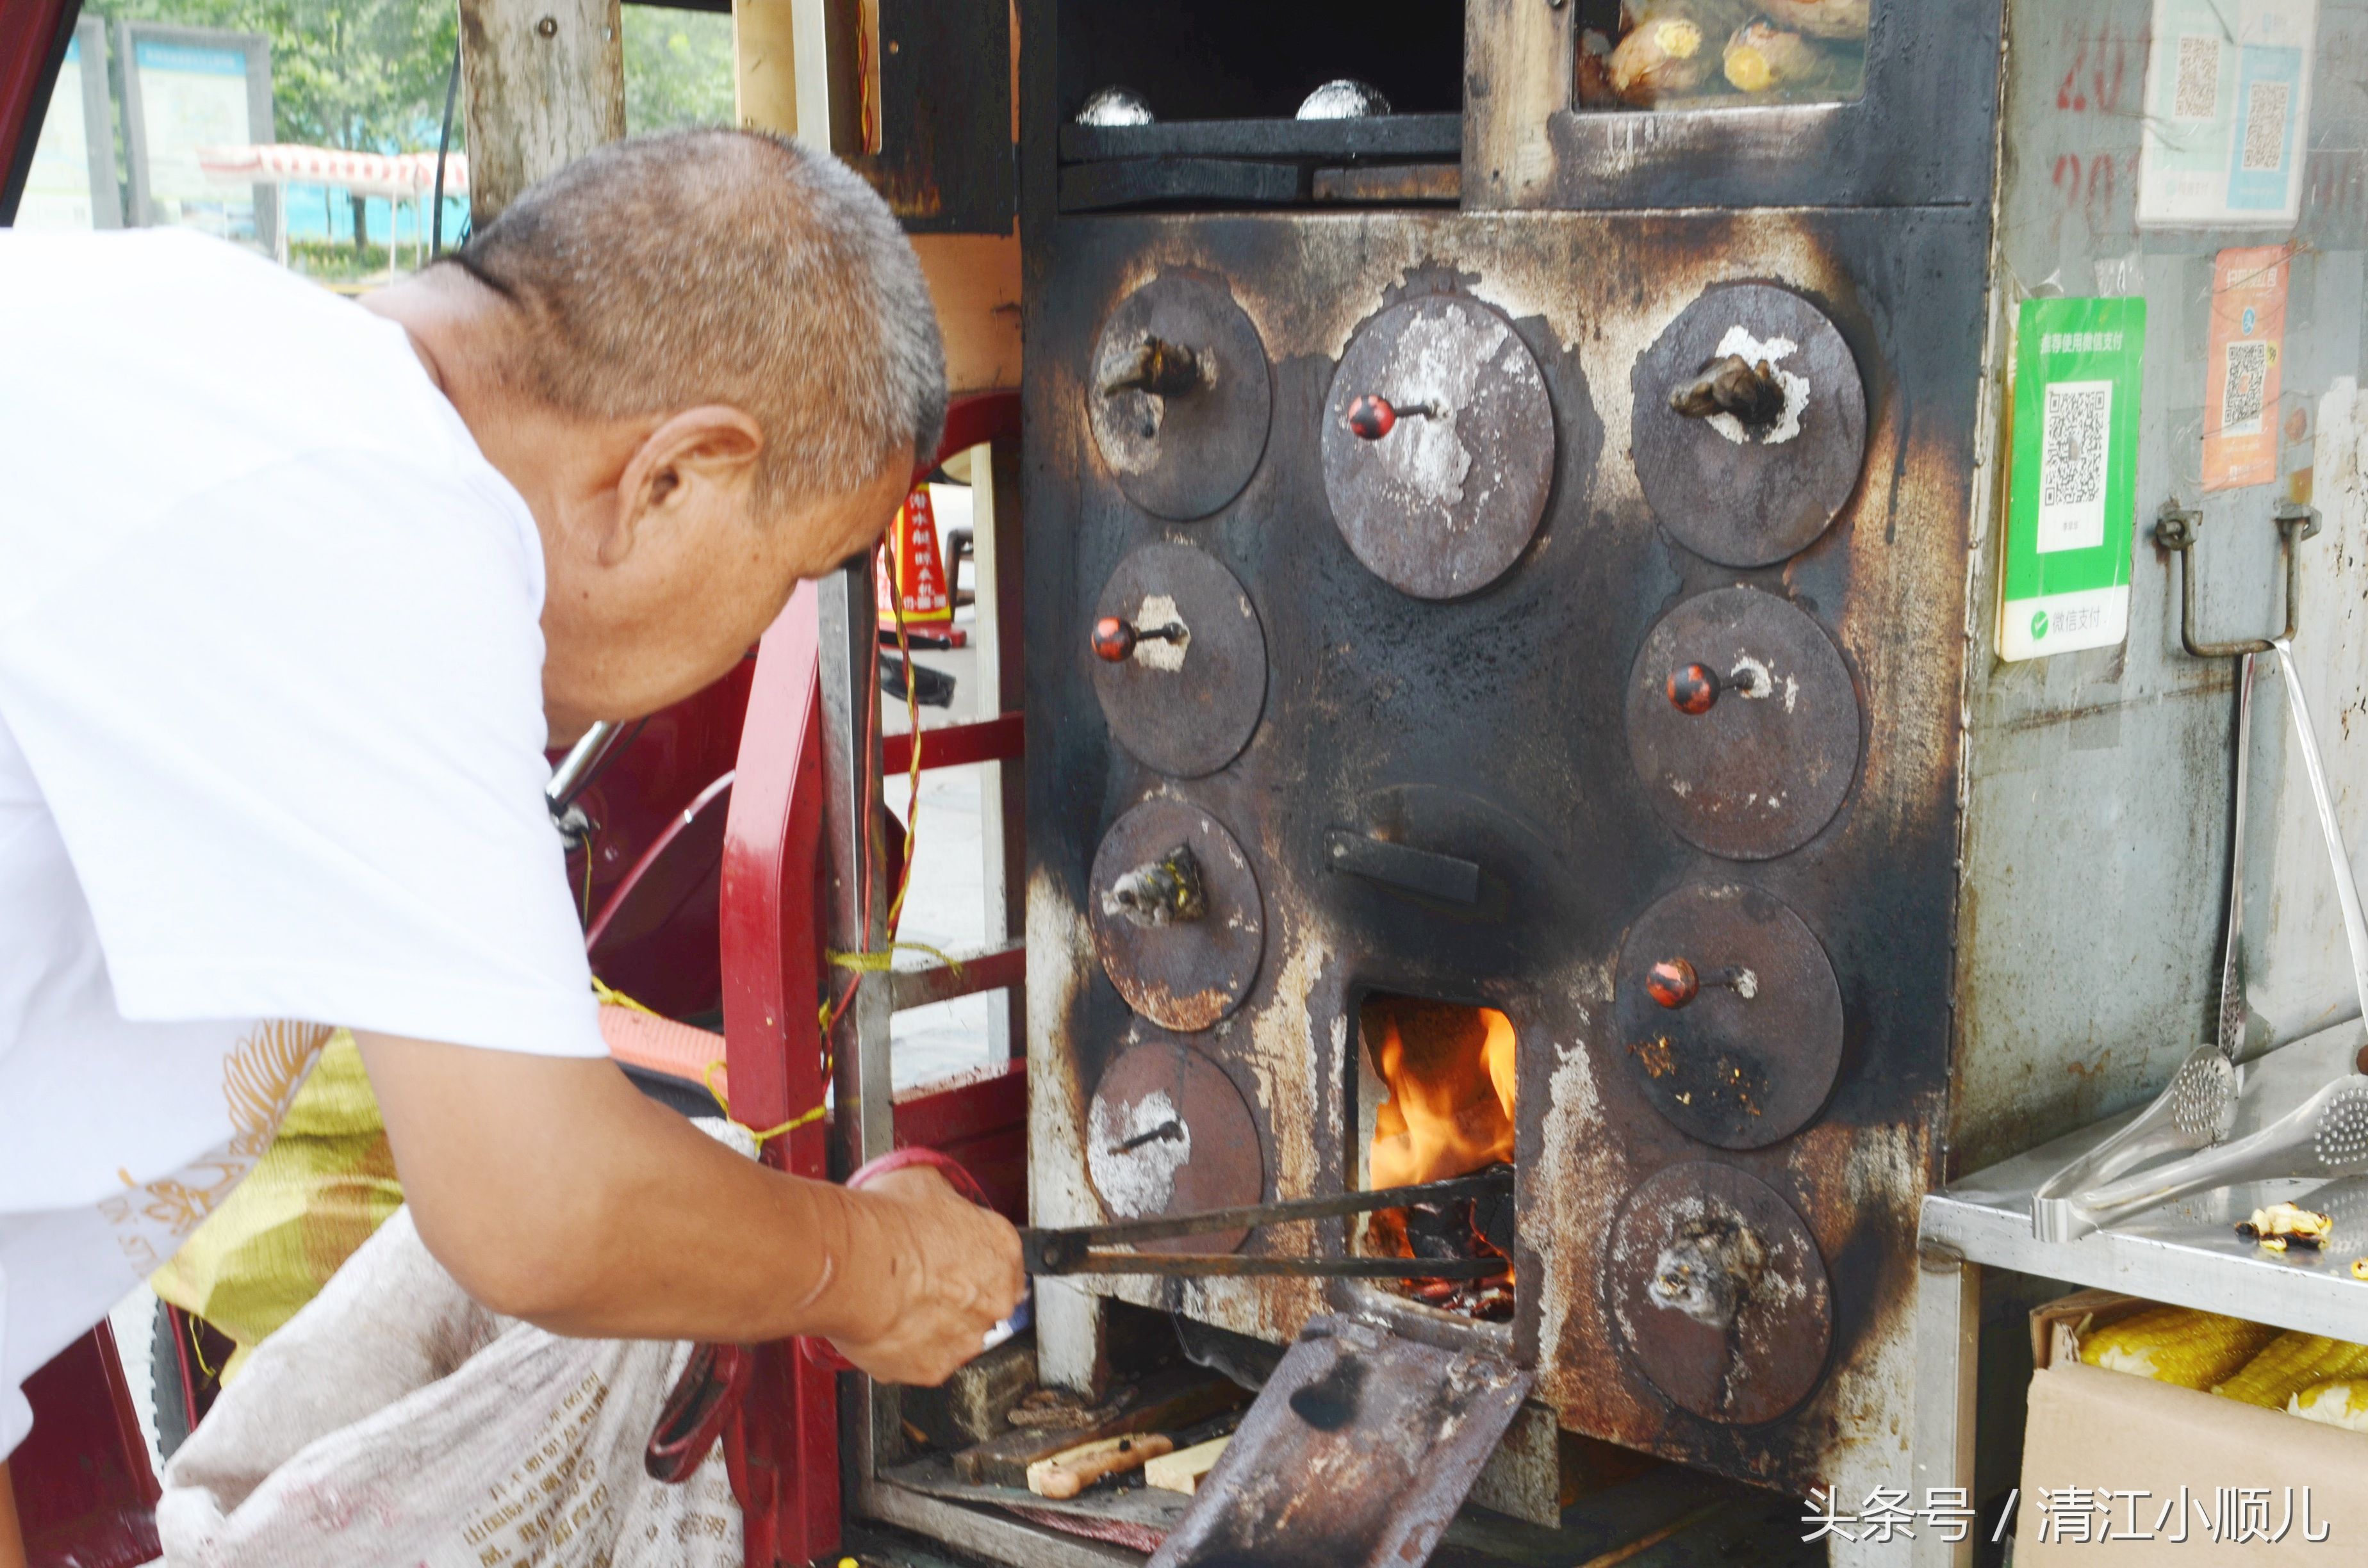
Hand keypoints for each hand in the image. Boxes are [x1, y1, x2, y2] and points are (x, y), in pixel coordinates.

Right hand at [822, 1166, 1025, 1385]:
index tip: (951, 1259)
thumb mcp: (923, 1182)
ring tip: (896, 1303)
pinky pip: (921, 1360)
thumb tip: (936, 1199)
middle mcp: (995, 1299)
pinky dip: (905, 1349)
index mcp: (1001, 1248)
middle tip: (919, 1281)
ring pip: (954, 1335)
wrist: (853, 1266)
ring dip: (932, 1324)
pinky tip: (884, 1324)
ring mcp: (965, 1338)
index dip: (972, 1258)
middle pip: (984, 1301)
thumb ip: (944, 1199)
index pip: (1002, 1259)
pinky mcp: (933, 1368)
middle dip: (955, 1295)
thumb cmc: (886, 1224)